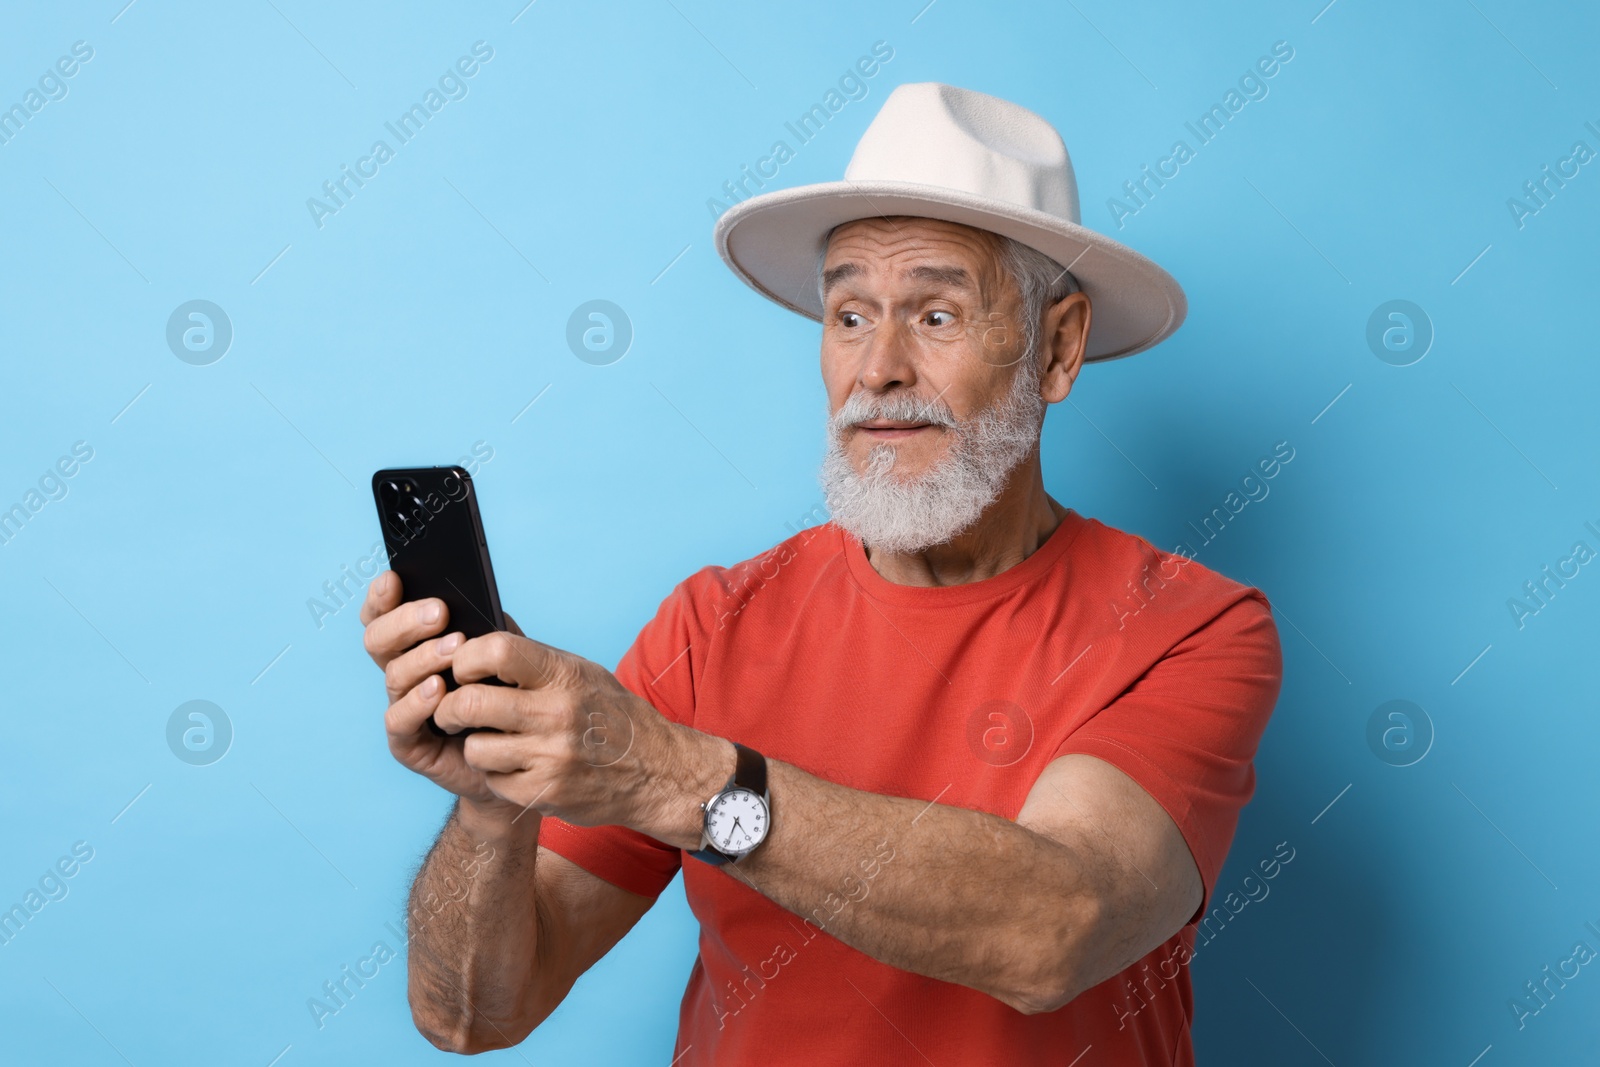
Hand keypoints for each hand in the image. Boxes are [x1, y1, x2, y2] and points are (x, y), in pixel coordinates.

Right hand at [360, 570, 518, 818]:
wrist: (518, 754)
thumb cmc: (506, 695)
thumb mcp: (499, 651)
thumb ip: (483, 625)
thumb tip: (471, 593)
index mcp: (415, 645)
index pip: (383, 616)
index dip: (381, 598)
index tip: (394, 579)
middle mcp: (402, 674)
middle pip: (378, 641)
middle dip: (405, 622)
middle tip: (439, 612)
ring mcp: (402, 708)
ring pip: (394, 676)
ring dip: (423, 657)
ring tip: (455, 647)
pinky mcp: (407, 744)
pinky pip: (399, 720)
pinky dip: (417, 702)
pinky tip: (438, 689)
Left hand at [432, 627, 729, 839]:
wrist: (656, 772)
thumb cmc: (612, 717)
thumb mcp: (582, 673)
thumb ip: (534, 657)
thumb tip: (484, 626)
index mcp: (564, 675)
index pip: (496, 651)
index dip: (466, 659)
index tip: (463, 670)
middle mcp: (557, 714)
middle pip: (469, 704)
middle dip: (449, 708)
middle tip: (452, 711)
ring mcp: (550, 757)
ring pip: (475, 748)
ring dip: (476, 746)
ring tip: (494, 742)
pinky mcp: (544, 794)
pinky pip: (493, 781)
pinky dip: (498, 775)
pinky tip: (518, 767)